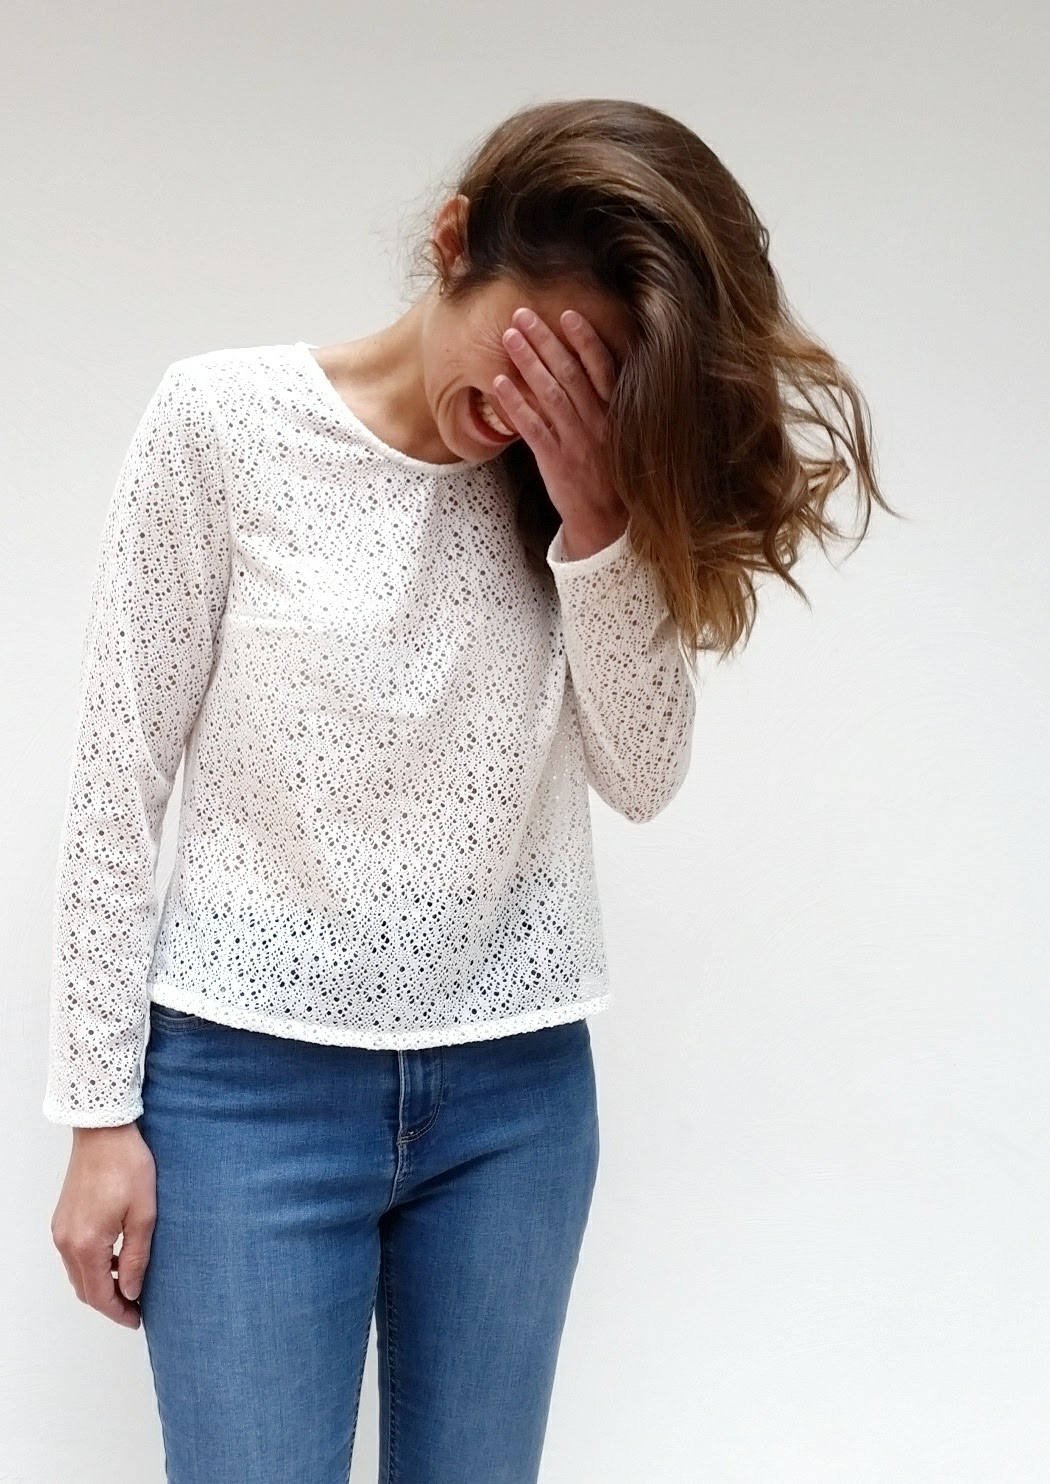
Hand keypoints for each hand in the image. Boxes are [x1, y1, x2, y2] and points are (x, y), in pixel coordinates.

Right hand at [50, 1123, 156, 1328]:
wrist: (103, 1131)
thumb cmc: (127, 1165)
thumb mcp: (144, 1214)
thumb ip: (136, 1258)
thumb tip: (131, 1291)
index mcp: (87, 1244)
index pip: (99, 1295)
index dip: (119, 1312)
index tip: (136, 1319)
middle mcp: (66, 1241)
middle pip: (84, 1289)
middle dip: (109, 1303)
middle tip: (135, 1307)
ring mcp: (61, 1230)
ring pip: (77, 1274)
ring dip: (100, 1285)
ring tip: (129, 1285)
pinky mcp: (62, 1219)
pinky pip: (74, 1255)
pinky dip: (92, 1266)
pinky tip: (116, 1259)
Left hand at [490, 308, 628, 560]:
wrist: (605, 519)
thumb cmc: (609, 469)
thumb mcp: (618, 432)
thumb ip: (605, 401)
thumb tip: (586, 363)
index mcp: (615, 412)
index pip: (602, 367)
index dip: (584, 340)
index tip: (567, 314)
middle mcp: (598, 422)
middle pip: (569, 373)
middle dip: (545, 341)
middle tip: (522, 315)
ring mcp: (576, 441)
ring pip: (550, 395)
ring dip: (528, 362)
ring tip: (509, 337)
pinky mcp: (556, 460)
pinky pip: (533, 428)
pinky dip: (515, 404)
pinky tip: (498, 383)